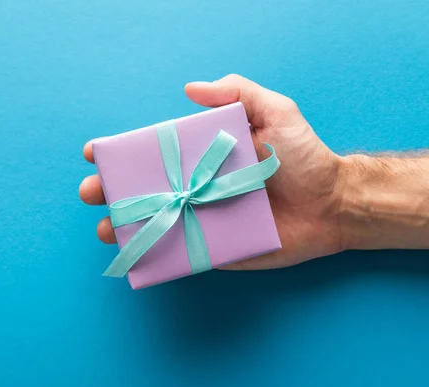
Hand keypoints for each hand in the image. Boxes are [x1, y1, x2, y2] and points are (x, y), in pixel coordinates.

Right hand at [80, 74, 348, 269]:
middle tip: (95, 192)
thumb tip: (191, 89)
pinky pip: (187, 253)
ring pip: (161, 223)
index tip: (98, 152)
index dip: (126, 151)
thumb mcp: (277, 112)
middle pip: (151, 188)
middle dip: (117, 190)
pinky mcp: (223, 249)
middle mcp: (204, 187)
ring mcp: (211, 219)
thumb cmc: (306, 157)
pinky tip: (139, 254)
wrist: (333, 203)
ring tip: (109, 229)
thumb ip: (239, 92)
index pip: (159, 152)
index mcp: (210, 155)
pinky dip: (161, 255)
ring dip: (130, 226)